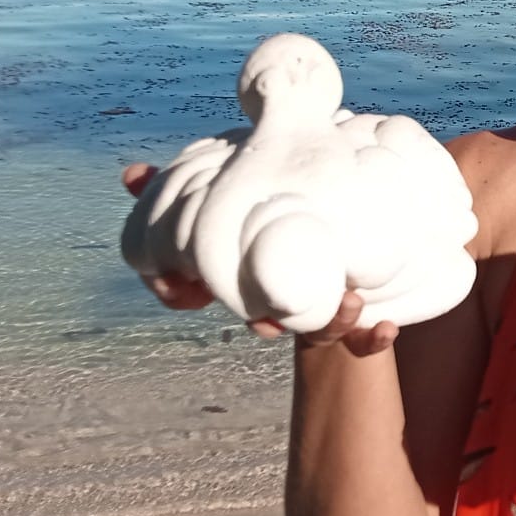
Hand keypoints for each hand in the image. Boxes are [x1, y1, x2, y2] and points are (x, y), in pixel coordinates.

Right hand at [120, 164, 397, 354]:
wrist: (342, 223)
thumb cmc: (274, 209)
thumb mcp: (230, 194)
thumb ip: (178, 187)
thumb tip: (130, 175)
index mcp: (246, 279)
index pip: (211, 296)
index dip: (187, 296)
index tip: (185, 292)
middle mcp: (279, 302)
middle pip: (268, 323)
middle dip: (270, 322)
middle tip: (274, 316)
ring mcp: (320, 310)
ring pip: (323, 333)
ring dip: (335, 324)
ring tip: (351, 302)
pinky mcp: (360, 316)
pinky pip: (366, 340)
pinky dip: (374, 337)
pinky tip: (385, 328)